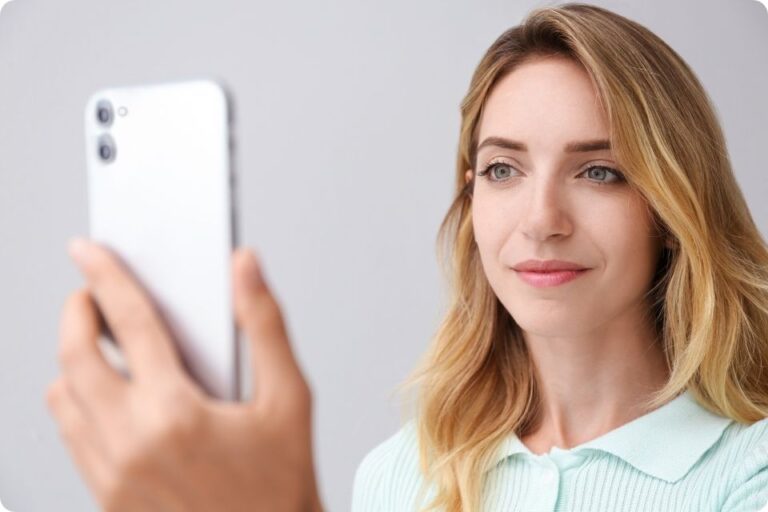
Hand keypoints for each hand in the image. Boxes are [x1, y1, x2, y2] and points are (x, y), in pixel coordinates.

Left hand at [45, 238, 323, 511]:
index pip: (128, 324)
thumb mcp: (290, 398)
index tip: (89, 250)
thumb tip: (245, 268)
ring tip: (107, 347)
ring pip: (61, 399)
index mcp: (175, 413)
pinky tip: (116, 396)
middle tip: (93, 296)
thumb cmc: (281, 483)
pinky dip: (79, 403)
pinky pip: (72, 438)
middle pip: (73, 358)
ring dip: (74, 362)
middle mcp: (131, 445)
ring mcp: (111, 477)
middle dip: (76, 313)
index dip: (106, 277)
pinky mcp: (106, 500)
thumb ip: (265, 324)